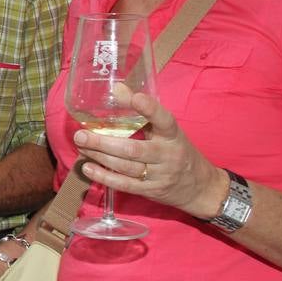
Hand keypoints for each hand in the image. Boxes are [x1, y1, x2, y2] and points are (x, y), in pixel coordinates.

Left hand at [73, 91, 226, 219]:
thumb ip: (145, 113)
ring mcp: (159, 175)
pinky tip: (88, 168)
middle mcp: (167, 155)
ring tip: (80, 146)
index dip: (151, 109)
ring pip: (126, 166)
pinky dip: (104, 177)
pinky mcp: (150, 191)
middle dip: (104, 142)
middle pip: (133, 149)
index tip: (136, 98)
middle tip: (81, 134)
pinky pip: (125, 185)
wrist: (201, 187)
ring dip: (99, 156)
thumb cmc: (178, 151)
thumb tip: (118, 89)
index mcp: (173, 136)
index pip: (165, 121)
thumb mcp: (168, 131)